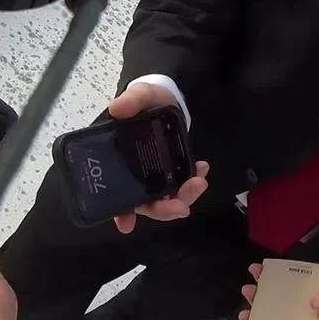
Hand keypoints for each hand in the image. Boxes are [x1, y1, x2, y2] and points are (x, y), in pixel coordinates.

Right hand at [108, 81, 210, 233]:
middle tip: (181, 207)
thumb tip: (117, 108)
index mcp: (119, 162)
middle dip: (164, 209)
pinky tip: (201, 169)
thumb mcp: (139, 94)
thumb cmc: (146, 99)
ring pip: (167, 198)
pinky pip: (182, 184)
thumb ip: (130, 100)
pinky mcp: (174, 169)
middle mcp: (137, 175)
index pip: (117, 194)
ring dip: (183, 196)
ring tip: (199, 182)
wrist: (167, 96)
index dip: (121, 212)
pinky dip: (192, 182)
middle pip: (147, 203)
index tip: (127, 225)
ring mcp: (157, 174)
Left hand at [237, 256, 318, 319]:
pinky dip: (273, 272)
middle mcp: (309, 308)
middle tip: (249, 296)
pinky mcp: (306, 274)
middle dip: (261, 306)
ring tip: (251, 283)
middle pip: (281, 311)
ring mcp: (306, 291)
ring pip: (280, 293)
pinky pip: (287, 275)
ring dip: (264, 289)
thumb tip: (313, 303)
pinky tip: (262, 269)